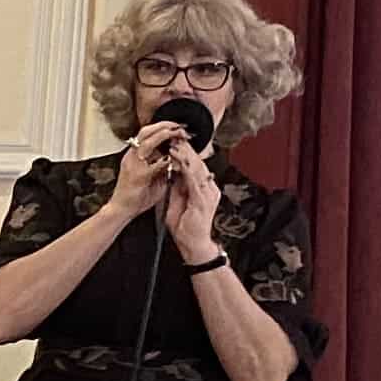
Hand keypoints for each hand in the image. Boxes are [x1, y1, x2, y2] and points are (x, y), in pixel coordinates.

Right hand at [107, 127, 183, 222]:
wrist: (121, 210)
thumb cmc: (137, 196)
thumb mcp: (152, 176)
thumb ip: (162, 165)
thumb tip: (177, 158)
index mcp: (134, 155)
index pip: (147, 133)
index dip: (164, 127)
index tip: (178, 127)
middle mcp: (131, 156)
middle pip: (146, 131)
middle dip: (165, 125)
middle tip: (180, 127)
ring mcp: (132, 164)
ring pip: (147, 141)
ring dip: (164, 135)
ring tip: (178, 135)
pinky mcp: (137, 175)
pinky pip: (152, 163)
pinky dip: (165, 159)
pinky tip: (173, 158)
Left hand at [161, 147, 223, 261]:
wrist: (192, 243)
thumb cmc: (184, 225)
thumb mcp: (177, 199)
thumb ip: (177, 185)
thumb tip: (171, 169)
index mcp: (203, 187)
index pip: (194, 165)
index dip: (184, 152)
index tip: (173, 141)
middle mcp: (209, 188)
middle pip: (197, 163)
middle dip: (186, 149)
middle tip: (175, 136)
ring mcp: (208, 193)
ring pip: (197, 168)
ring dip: (185, 156)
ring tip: (175, 144)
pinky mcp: (204, 200)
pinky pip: (194, 180)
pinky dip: (185, 169)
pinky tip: (179, 161)